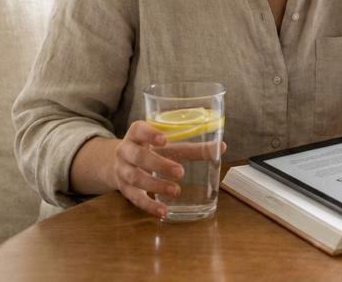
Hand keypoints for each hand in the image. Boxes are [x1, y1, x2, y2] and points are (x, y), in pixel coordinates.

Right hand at [111, 120, 226, 216]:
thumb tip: (221, 147)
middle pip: (138, 156)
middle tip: (180, 172)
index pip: (138, 130)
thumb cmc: (151, 150)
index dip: (149, 134)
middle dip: (159, 164)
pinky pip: (135, 199)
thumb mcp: (168, 145)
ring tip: (176, 191)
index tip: (164, 139)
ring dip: (156, 185)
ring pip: (135, 178)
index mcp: (136, 134)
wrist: (120, 162)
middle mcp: (126, 151)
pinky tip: (163, 211)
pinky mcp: (124, 189)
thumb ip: (192, 147)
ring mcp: (122, 170)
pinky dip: (149, 206)